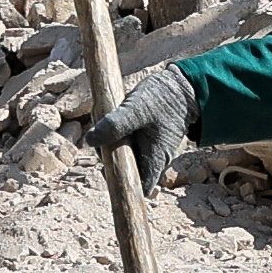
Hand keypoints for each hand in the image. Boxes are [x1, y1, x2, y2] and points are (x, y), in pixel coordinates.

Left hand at [83, 58, 194, 186]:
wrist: (180, 86)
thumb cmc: (163, 99)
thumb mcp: (136, 109)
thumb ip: (115, 125)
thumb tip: (90, 140)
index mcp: (154, 160)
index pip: (137, 186)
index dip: (120, 184)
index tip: (104, 168)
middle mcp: (152, 159)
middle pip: (125, 169)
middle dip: (108, 153)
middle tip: (101, 129)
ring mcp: (148, 148)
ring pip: (122, 153)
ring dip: (110, 138)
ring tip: (109, 113)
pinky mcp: (143, 137)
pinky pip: (125, 140)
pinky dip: (116, 129)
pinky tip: (114, 111)